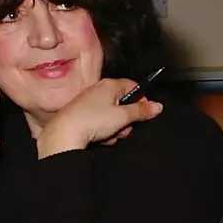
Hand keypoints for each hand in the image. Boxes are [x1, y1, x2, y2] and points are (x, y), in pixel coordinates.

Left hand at [36, 77, 163, 157]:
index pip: (132, 86)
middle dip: (126, 120)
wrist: (65, 133)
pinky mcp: (82, 116)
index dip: (140, 100)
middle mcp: (98, 91)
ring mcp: (89, 103)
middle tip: (123, 129)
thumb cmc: (92, 120)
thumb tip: (157, 106)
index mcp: (109, 85)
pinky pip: (100, 122)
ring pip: (112, 116)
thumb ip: (141, 111)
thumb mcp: (122, 116)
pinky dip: (103, 131)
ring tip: (109, 135)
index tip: (143, 113)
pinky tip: (100, 138)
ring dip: (115, 128)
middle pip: (122, 104)